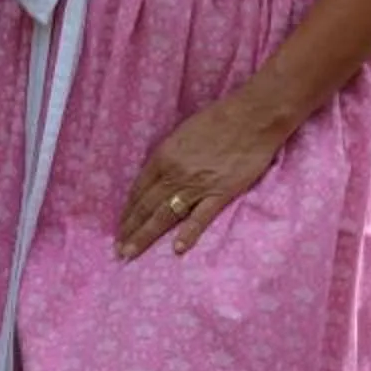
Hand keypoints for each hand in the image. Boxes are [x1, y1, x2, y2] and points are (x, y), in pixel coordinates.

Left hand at [114, 93, 284, 259]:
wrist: (251, 117)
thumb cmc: (218, 119)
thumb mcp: (182, 133)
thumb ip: (169, 156)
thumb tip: (160, 175)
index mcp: (164, 156)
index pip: (139, 189)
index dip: (128, 210)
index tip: (120, 226)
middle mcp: (174, 173)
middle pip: (146, 206)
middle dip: (130, 229)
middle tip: (118, 249)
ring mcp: (196, 185)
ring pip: (164, 215)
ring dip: (145, 236)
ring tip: (130, 253)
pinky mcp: (220, 193)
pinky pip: (200, 217)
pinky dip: (188, 234)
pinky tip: (176, 250)